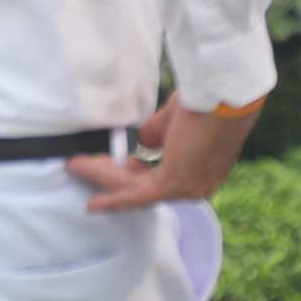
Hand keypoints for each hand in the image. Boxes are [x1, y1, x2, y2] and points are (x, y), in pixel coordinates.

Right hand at [72, 96, 261, 211]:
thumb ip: (157, 134)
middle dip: (110, 177)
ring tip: (76, 166)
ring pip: (135, 188)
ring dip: (103, 178)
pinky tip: (94, 202)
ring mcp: (187, 188)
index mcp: (202, 172)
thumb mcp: (176, 120)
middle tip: (82, 166)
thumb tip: (141, 143)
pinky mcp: (176, 183)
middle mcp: (197, 187)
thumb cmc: (208, 101)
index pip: (159, 179)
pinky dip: (113, 198)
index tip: (108, 165)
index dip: (130, 173)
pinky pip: (137, 194)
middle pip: (143, 187)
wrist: (224, 98)